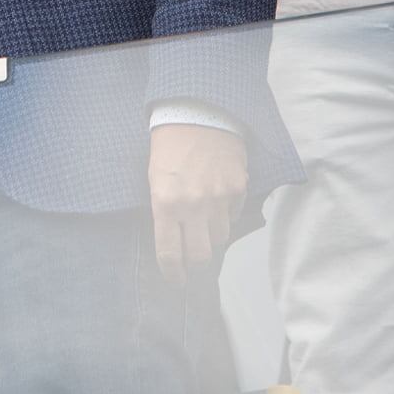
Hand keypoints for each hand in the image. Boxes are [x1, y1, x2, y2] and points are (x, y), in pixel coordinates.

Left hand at [148, 123, 247, 283]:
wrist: (197, 113)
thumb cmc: (168, 146)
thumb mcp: (154, 179)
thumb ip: (164, 210)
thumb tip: (174, 239)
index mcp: (166, 203)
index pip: (170, 254)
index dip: (173, 274)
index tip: (176, 281)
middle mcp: (193, 205)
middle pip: (201, 255)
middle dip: (196, 262)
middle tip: (193, 260)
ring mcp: (219, 198)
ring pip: (220, 236)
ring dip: (211, 235)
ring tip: (204, 222)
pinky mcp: (238, 188)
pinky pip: (234, 215)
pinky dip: (226, 213)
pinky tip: (217, 199)